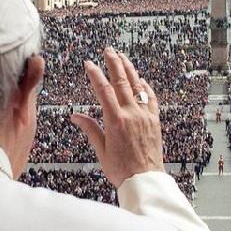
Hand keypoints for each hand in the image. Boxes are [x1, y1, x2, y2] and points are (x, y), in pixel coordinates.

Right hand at [70, 47, 164, 187]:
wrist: (145, 179)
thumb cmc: (121, 169)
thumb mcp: (101, 150)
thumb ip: (90, 129)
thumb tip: (75, 116)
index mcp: (116, 120)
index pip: (104, 90)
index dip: (95, 74)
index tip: (89, 63)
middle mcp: (132, 114)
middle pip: (122, 82)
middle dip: (114, 63)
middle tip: (108, 50)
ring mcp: (145, 116)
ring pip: (137, 86)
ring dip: (130, 70)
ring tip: (123, 57)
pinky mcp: (155, 120)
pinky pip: (151, 98)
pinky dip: (145, 87)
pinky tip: (141, 80)